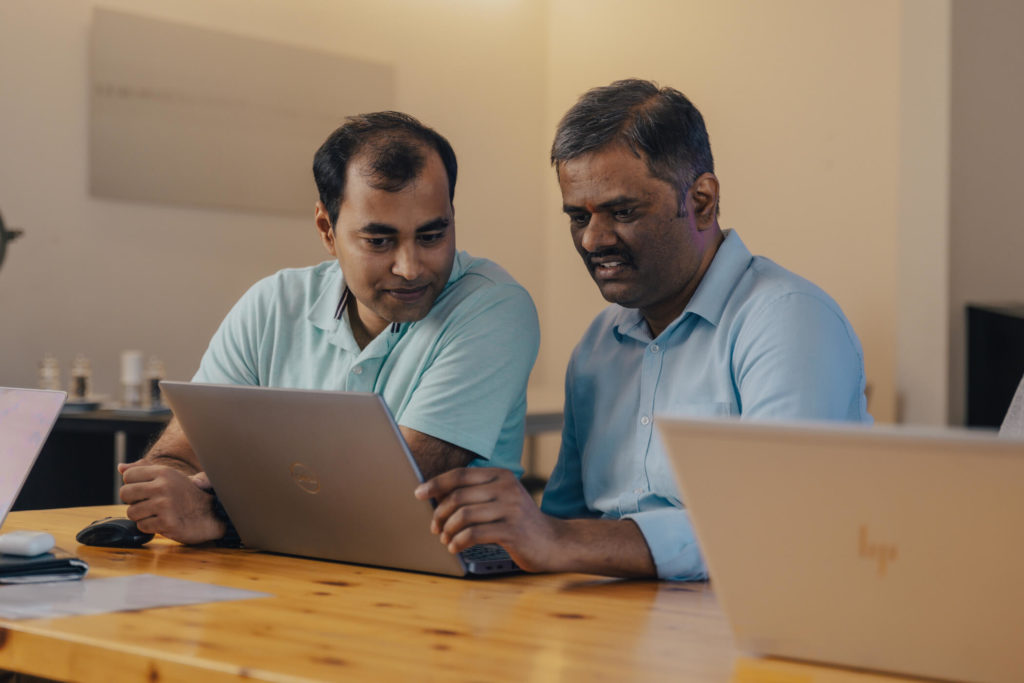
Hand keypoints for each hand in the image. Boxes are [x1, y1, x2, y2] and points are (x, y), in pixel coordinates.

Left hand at [118, 462, 224, 543]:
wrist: (212, 515)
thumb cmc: (188, 495)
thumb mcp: (170, 477)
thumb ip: (145, 470)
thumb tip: (120, 467)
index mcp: (164, 472)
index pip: (128, 475)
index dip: (133, 484)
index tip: (145, 490)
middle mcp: (163, 486)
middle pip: (125, 493)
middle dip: (132, 501)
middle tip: (147, 503)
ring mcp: (165, 505)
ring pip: (131, 512)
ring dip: (141, 516)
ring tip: (157, 513)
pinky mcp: (167, 522)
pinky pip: (142, 526)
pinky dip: (150, 527)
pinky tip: (163, 522)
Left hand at [414, 467, 567, 572]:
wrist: (554, 542)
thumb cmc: (520, 522)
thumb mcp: (502, 498)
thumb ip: (477, 493)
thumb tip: (437, 495)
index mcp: (501, 475)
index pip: (461, 475)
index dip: (436, 484)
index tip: (418, 494)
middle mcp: (507, 488)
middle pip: (459, 496)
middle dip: (439, 513)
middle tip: (434, 527)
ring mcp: (511, 509)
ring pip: (464, 515)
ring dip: (448, 530)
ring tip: (445, 539)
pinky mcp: (512, 531)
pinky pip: (474, 534)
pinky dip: (458, 542)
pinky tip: (455, 548)